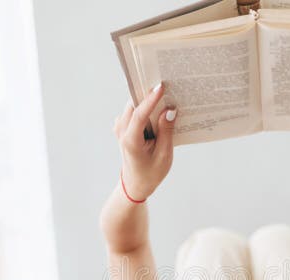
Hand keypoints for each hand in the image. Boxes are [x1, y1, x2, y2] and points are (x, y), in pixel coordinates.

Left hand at [114, 83, 176, 200]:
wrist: (135, 183)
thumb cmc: (151, 172)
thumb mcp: (164, 155)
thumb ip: (166, 131)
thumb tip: (170, 110)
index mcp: (130, 141)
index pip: (139, 114)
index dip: (151, 100)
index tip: (161, 87)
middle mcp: (121, 131)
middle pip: (135, 105)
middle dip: (149, 96)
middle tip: (167, 86)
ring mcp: (119, 128)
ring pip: (134, 106)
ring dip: (148, 102)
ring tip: (165, 97)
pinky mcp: (122, 126)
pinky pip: (133, 111)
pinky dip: (145, 108)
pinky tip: (158, 110)